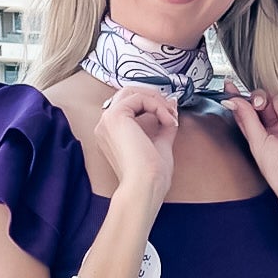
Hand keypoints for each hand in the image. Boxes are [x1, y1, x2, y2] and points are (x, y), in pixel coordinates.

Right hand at [92, 83, 177, 203]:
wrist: (145, 186)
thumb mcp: (160, 143)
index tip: (171, 114)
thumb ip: (163, 123)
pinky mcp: (115, 116)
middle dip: (154, 97)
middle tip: (172, 110)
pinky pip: (139, 97)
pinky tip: (167, 120)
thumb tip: (171, 105)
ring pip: (133, 92)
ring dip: (156, 100)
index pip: (129, 104)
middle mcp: (105, 125)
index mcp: (112, 133)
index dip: (152, 103)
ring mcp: (107, 120)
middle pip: (129, 93)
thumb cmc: (150, 175)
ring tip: (171, 115)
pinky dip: (157, 106)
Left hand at [224, 88, 277, 214]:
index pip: (248, 109)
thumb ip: (246, 119)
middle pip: (265, 99)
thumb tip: (232, 100)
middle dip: (260, 97)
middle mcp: (275, 126)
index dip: (238, 97)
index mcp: (260, 132)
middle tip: (259, 104)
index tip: (229, 86)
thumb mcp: (257, 143)